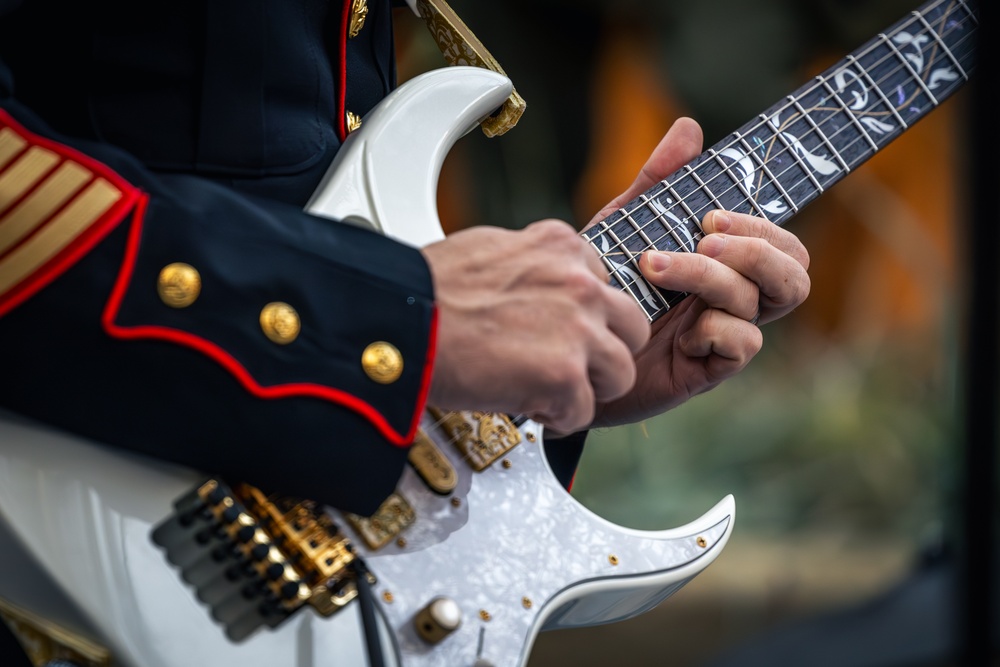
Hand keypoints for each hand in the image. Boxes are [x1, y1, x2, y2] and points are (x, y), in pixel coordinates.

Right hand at [422, 221, 649, 432]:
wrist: (400, 321)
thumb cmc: (426, 291)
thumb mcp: (488, 251)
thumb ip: (528, 265)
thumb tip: (531, 283)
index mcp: (559, 246)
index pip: (603, 282)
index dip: (584, 313)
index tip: (564, 329)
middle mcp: (577, 284)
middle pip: (630, 326)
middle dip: (604, 350)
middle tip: (573, 366)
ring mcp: (576, 329)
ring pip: (620, 372)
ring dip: (589, 389)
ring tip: (552, 393)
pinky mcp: (563, 375)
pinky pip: (583, 411)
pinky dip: (558, 418)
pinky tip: (530, 408)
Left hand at [589, 118, 810, 427]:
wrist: (570, 346)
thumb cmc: (603, 287)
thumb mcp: (625, 228)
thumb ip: (658, 184)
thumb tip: (690, 128)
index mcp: (724, 264)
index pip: (780, 242)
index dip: (761, 226)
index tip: (710, 216)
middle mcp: (733, 299)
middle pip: (794, 273)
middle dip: (755, 250)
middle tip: (702, 239)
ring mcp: (724, 333)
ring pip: (758, 301)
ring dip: (711, 277)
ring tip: (656, 268)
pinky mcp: (710, 367)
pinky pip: (743, 343)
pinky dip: (712, 329)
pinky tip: (674, 331)